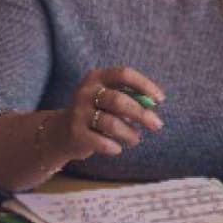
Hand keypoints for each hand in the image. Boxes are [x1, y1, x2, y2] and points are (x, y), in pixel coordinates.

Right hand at [49, 66, 164, 161]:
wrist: (62, 133)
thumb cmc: (98, 113)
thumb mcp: (111, 100)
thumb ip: (131, 98)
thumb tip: (154, 105)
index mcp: (97, 77)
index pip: (124, 74)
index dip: (145, 85)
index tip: (160, 100)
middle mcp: (85, 91)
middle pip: (119, 100)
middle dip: (142, 114)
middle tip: (157, 125)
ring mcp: (78, 111)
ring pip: (111, 123)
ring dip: (129, 134)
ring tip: (135, 139)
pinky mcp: (75, 132)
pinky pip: (101, 141)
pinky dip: (113, 146)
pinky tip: (117, 148)